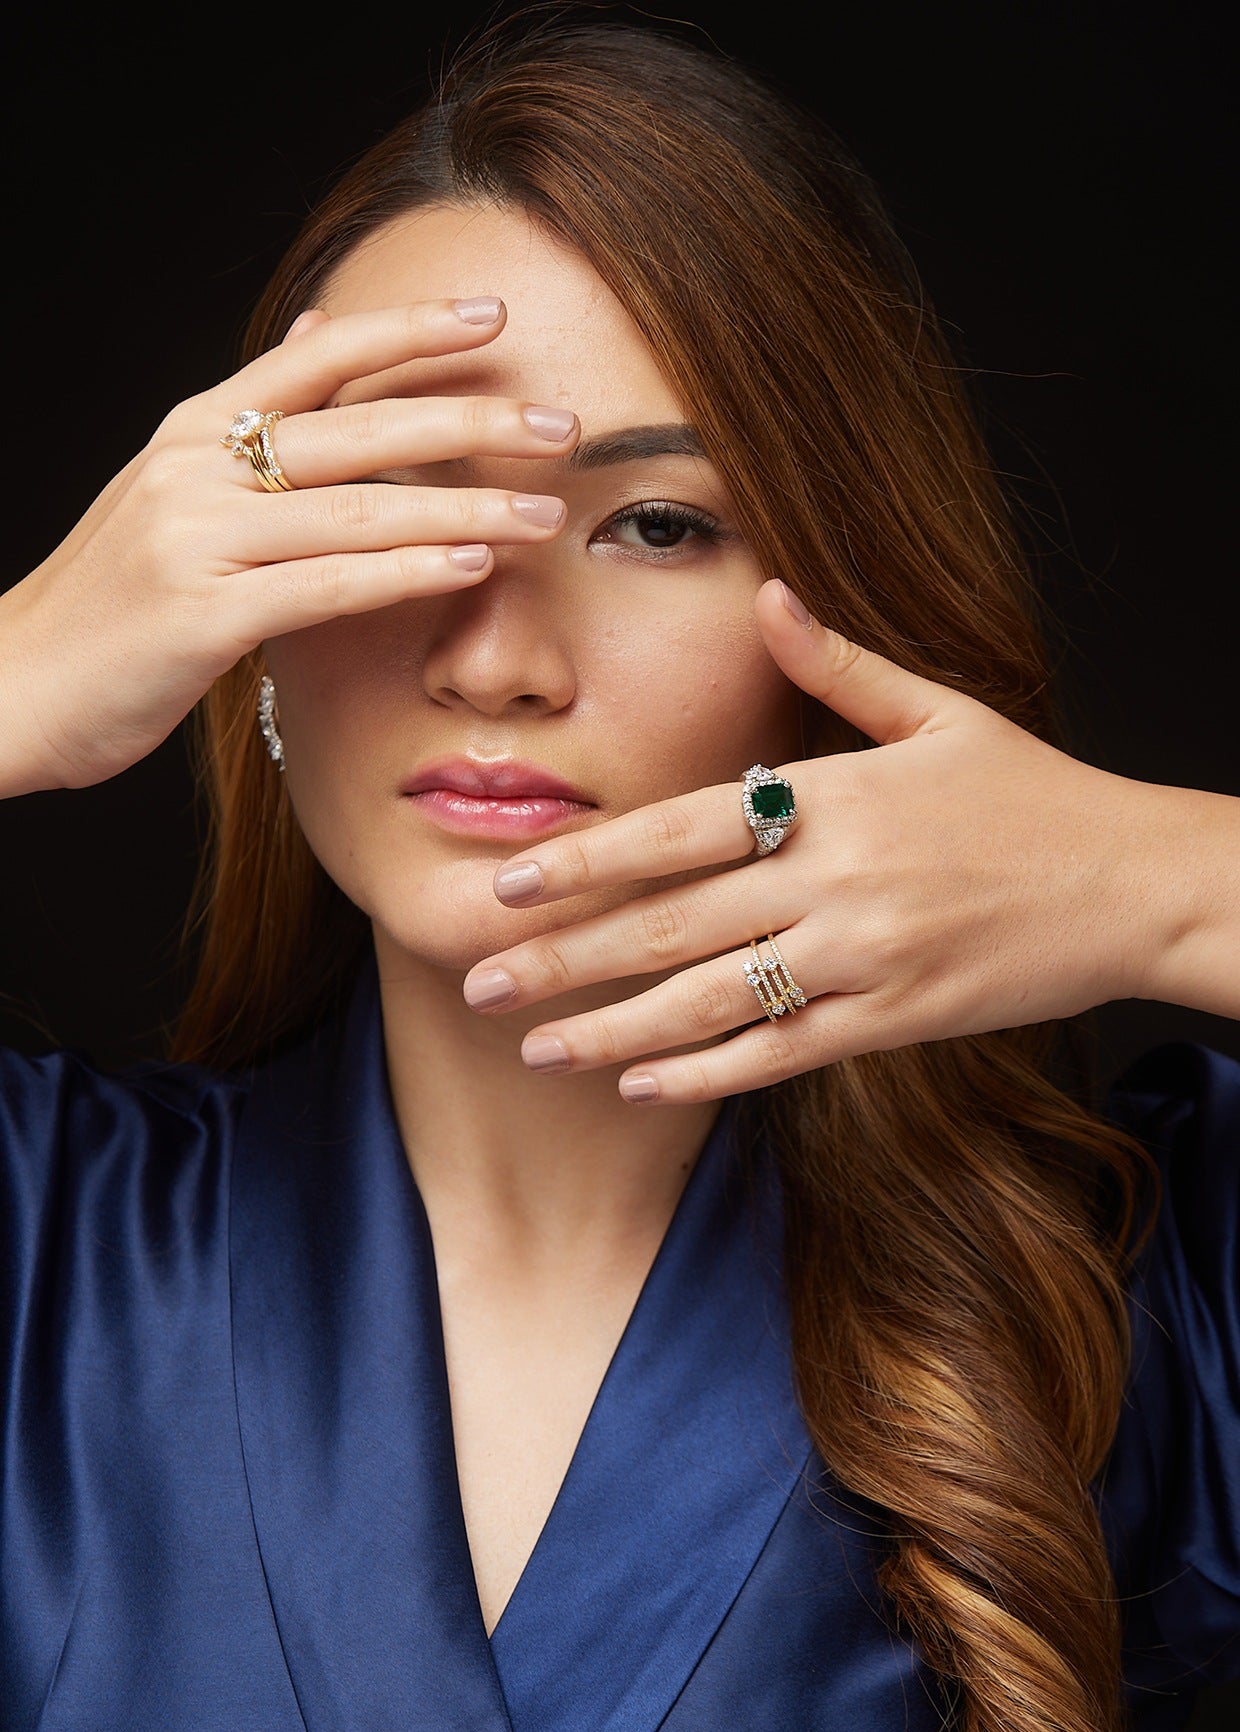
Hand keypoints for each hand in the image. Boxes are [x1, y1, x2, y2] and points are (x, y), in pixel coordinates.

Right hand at [0, 297, 577, 795]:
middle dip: (470, 422)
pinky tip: (472, 565)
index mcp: (194, 431)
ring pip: (356, 508)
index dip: (407, 332)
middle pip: (358, 428)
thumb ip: (253, 418)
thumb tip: (320, 327)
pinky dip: (406, 573)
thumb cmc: (110, 601)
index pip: (318, 360)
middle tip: (561, 424)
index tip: (493, 317)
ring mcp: (196, 539)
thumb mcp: (172, 488)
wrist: (11, 684)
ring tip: (545, 510)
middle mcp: (196, 469)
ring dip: (464, 507)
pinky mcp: (200, 615)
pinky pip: (326, 585)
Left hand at [463, 579, 1186, 1101]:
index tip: (508, 880)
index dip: (587, 860)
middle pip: (670, 927)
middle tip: (479, 980)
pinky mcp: (893, 1022)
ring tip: (532, 1050)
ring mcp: (862, 961)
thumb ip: (837, 664)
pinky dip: (704, 1074)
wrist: (1134, 884)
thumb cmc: (1034, 794)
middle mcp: (835, 883)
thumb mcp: (941, 710)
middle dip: (564, 959)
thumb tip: (766, 592)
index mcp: (833, 797)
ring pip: (710, 1005)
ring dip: (610, 1031)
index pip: (680, 831)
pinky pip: (779, 1055)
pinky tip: (638, 1085)